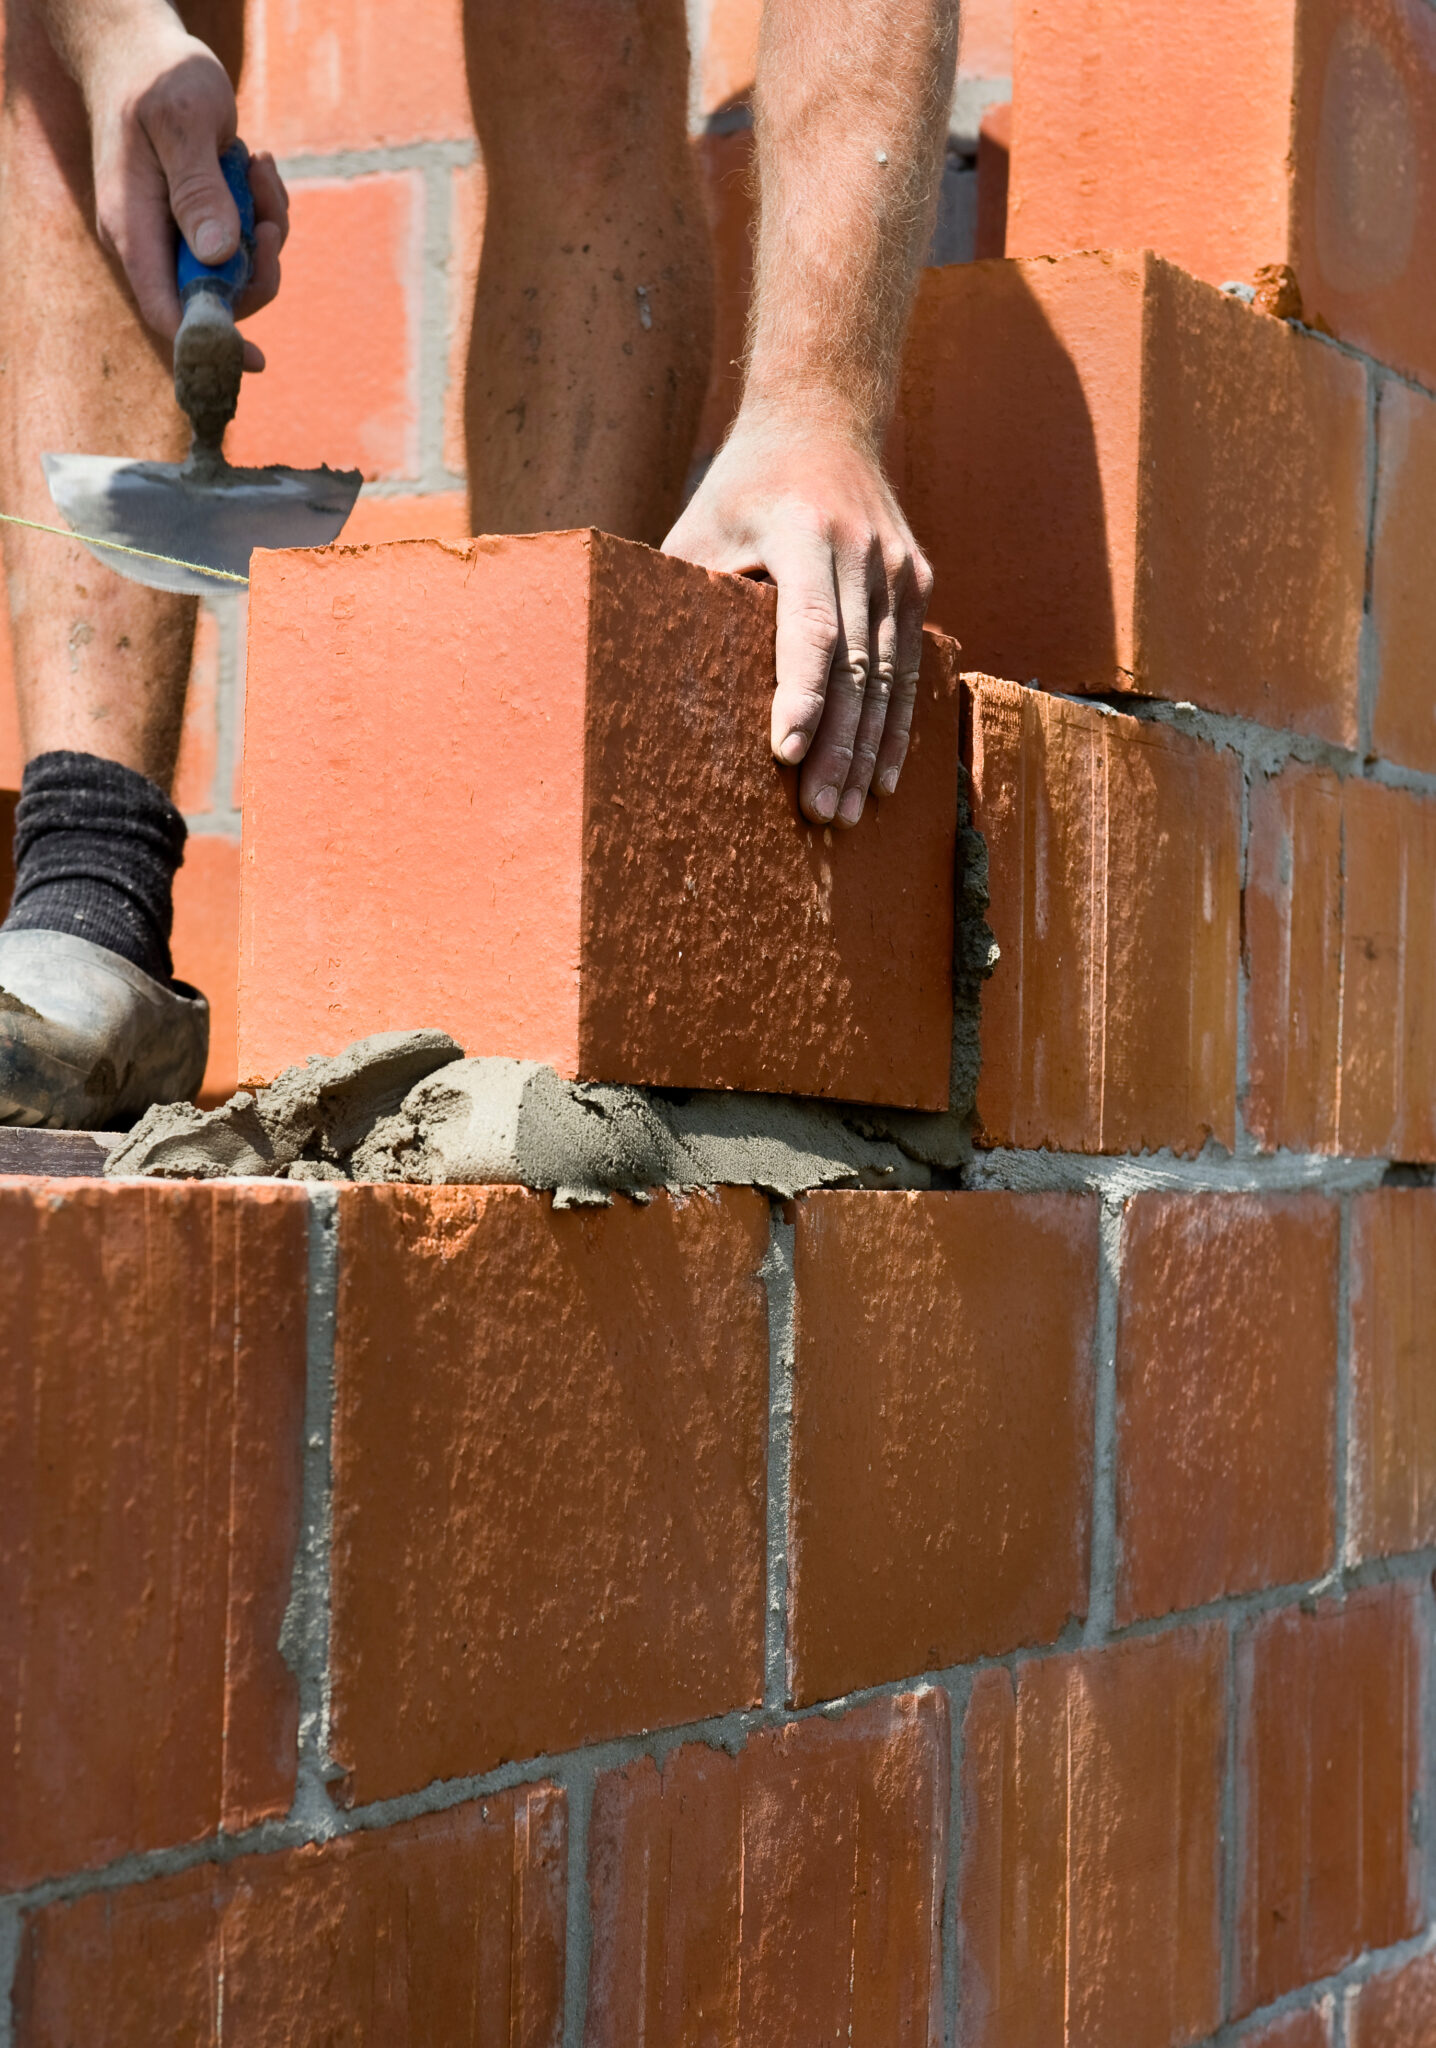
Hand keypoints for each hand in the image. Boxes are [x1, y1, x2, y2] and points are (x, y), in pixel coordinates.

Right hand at [85, 24, 287, 369]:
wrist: (147, 53)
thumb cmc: (158, 80)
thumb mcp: (181, 123)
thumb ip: (197, 189)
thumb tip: (217, 256)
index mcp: (133, 231)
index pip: (167, 311)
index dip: (210, 342)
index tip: (256, 360)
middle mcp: (155, 245)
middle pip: (217, 300)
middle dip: (258, 270)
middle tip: (271, 222)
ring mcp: (180, 236)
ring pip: (241, 270)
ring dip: (266, 229)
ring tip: (259, 170)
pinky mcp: (205, 222)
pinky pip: (248, 241)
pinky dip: (265, 210)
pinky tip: (256, 165)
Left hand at [663, 409, 933, 828]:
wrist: (823, 416)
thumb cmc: (741, 486)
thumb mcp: (698, 528)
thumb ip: (688, 596)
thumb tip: (656, 684)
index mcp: (804, 532)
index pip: (811, 628)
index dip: (800, 696)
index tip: (787, 755)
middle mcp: (862, 549)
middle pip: (856, 667)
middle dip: (839, 748)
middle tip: (822, 815)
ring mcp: (898, 567)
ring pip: (889, 677)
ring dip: (870, 752)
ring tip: (851, 812)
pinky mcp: (917, 581)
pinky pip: (908, 667)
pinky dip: (895, 725)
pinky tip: (884, 776)